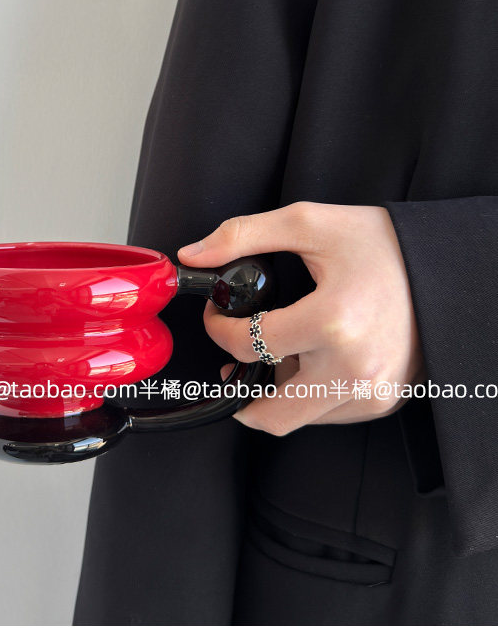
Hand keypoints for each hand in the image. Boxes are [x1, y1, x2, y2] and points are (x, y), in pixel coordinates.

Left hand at [177, 202, 424, 434]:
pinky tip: (310, 358)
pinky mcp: (382, 401)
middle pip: (268, 414)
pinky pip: (327, 415)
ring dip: (274, 391)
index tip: (221, 315)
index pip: (246, 346)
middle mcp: (352, 369)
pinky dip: (307, 394)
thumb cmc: (383, 244)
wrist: (448, 266)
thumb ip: (244, 235)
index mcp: (332, 323)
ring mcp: (371, 392)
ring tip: (279, 349)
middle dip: (239, 391)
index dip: (219, 330)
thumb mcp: (311, 223)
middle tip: (235, 357)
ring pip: (296, 418)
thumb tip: (193, 253)